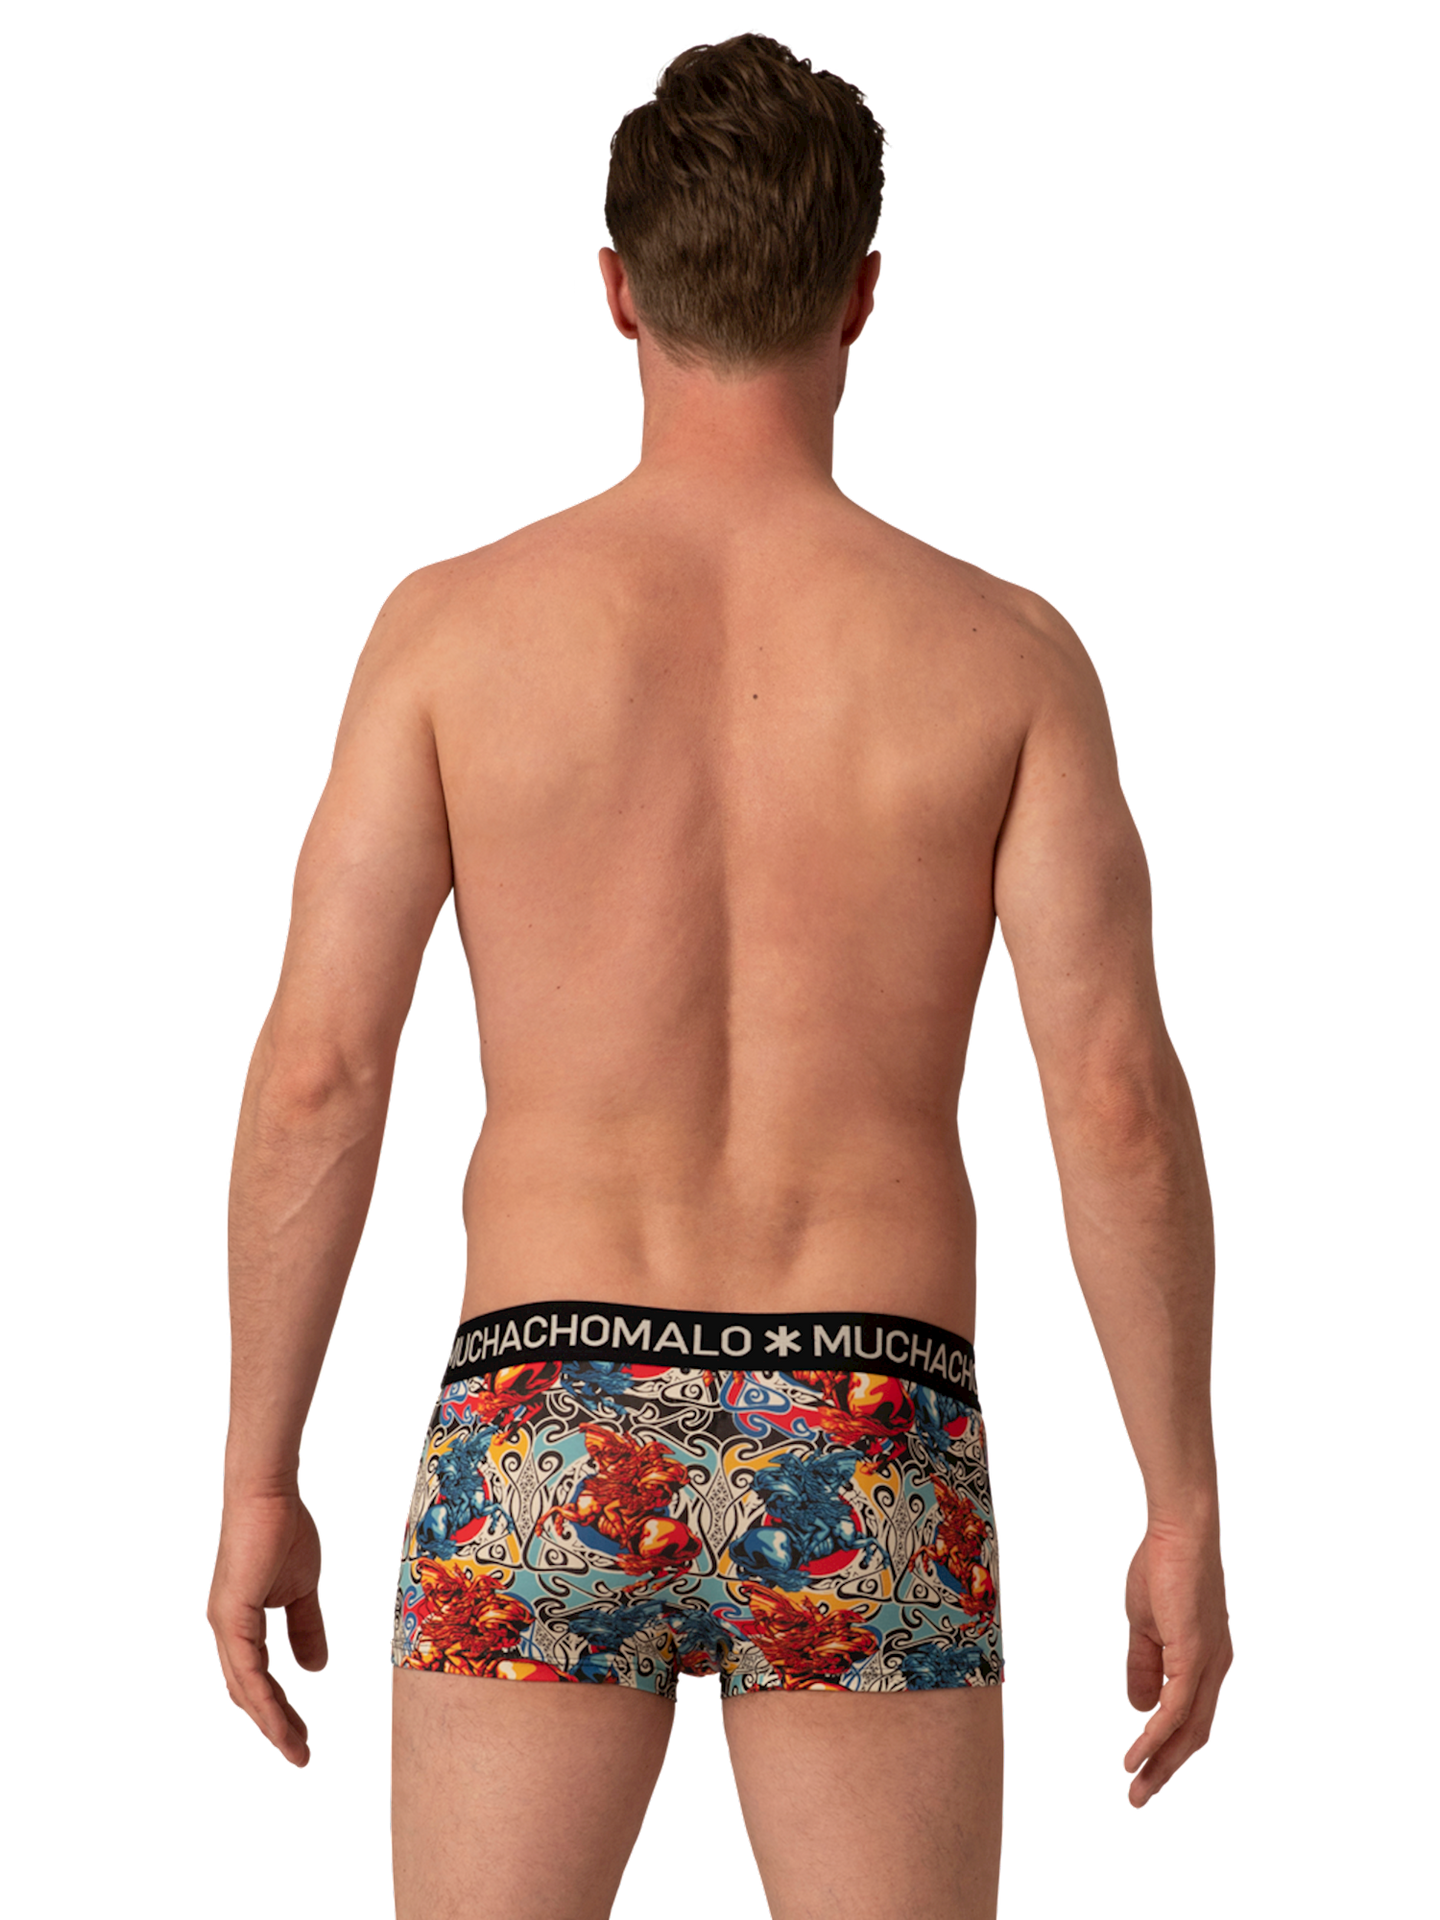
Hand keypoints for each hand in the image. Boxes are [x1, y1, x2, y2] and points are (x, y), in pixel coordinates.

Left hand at [206, 1487, 328, 1769]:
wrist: (269, 1494)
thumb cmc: (282, 1530)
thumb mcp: (303, 1589)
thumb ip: (306, 1628)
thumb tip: (317, 1670)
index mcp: (239, 1624)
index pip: (256, 1680)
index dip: (278, 1711)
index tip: (301, 1738)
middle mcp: (226, 1630)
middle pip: (247, 1693)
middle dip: (275, 1727)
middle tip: (301, 1756)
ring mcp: (225, 1625)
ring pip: (246, 1689)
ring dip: (271, 1723)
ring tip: (296, 1751)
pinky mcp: (232, 1616)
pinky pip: (249, 1669)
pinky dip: (265, 1699)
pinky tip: (280, 1720)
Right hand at [1120, 1520, 1234, 1809]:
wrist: (1180, 1531)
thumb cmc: (1163, 1567)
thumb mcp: (1147, 1626)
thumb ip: (1144, 1667)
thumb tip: (1138, 1709)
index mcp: (1206, 1662)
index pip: (1191, 1719)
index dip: (1169, 1750)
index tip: (1143, 1774)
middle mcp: (1215, 1670)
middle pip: (1193, 1735)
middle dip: (1165, 1770)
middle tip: (1139, 1799)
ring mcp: (1207, 1665)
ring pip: (1186, 1730)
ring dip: (1160, 1764)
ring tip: (1136, 1790)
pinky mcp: (1193, 1657)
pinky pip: (1173, 1710)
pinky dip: (1154, 1740)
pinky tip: (1136, 1758)